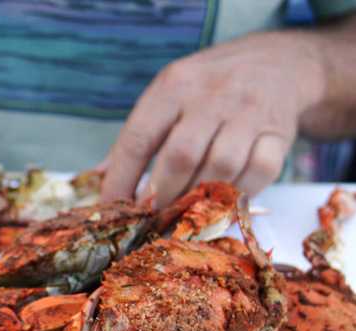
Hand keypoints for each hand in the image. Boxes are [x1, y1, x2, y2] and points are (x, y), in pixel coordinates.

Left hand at [102, 31, 323, 207]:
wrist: (275, 64)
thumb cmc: (207, 90)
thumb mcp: (166, 98)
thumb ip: (134, 140)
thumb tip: (97, 180)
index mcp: (173, 87)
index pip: (138, 139)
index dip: (121, 180)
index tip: (112, 210)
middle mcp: (211, 96)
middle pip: (180, 157)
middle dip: (161, 197)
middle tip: (150, 220)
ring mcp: (248, 114)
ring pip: (219, 169)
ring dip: (197, 202)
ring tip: (182, 218)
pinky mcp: (279, 134)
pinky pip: (258, 174)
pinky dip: (237, 196)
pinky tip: (221, 204)